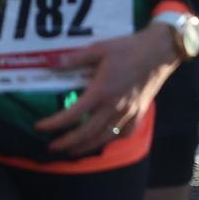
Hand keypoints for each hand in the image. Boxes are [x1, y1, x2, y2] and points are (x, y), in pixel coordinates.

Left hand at [33, 21, 178, 154]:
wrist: (159, 53)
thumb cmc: (128, 49)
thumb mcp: (98, 49)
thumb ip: (74, 59)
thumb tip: (51, 63)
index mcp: (101, 92)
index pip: (73, 114)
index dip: (54, 124)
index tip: (40, 127)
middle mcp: (114, 108)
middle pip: (87, 133)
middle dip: (67, 143)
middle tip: (51, 147)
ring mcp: (128, 114)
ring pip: (104, 138)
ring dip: (85, 146)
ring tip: (71, 150)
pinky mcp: (139, 114)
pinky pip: (122, 134)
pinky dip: (109, 140)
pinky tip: (101, 140)